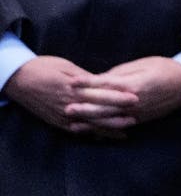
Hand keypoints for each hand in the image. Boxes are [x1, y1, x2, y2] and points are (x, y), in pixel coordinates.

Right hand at [2, 55, 135, 137]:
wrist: (20, 79)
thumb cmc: (46, 67)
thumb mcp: (68, 67)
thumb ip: (86, 78)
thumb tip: (105, 82)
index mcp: (74, 89)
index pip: (101, 94)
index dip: (119, 97)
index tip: (135, 98)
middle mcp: (69, 105)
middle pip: (97, 112)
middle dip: (118, 116)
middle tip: (136, 117)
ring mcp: (63, 116)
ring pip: (89, 125)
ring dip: (107, 128)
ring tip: (124, 130)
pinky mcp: (57, 122)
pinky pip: (76, 130)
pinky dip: (90, 133)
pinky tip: (102, 136)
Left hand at [69, 56, 180, 130]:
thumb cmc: (166, 69)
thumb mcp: (144, 63)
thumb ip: (122, 72)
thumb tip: (102, 78)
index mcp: (133, 84)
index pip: (105, 84)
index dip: (87, 83)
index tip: (72, 82)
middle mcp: (133, 101)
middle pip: (104, 105)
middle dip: (84, 106)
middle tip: (66, 106)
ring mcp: (136, 113)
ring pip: (109, 119)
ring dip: (90, 121)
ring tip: (74, 122)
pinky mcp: (140, 119)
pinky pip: (119, 127)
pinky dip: (105, 130)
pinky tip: (94, 131)